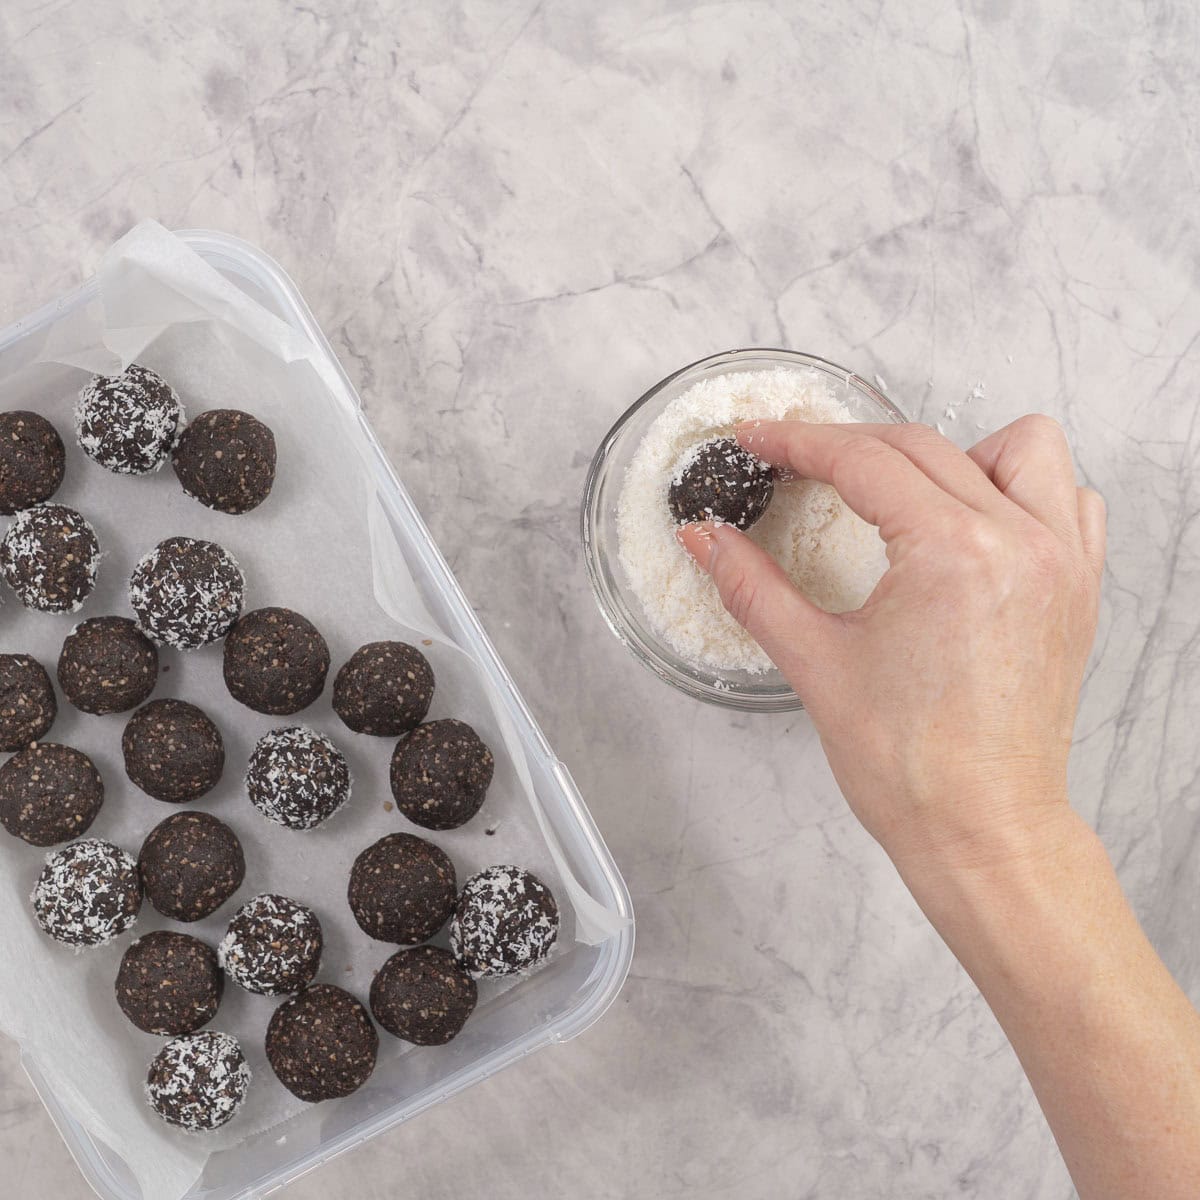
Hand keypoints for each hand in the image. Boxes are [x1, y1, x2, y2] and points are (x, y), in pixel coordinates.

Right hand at [678, 415, 1105, 875]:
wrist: (982, 832)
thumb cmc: (912, 767)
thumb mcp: (815, 663)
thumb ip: (752, 586)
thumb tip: (705, 538)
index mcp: (953, 554)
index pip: (864, 461)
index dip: (798, 441)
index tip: (758, 438)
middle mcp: (1020, 542)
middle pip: (923, 444)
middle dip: (849, 444)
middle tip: (794, 461)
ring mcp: (1061, 562)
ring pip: (1021, 448)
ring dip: (953, 452)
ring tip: (901, 492)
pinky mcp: (1077, 589)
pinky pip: (1069, 498)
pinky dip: (1020, 490)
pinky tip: (973, 521)